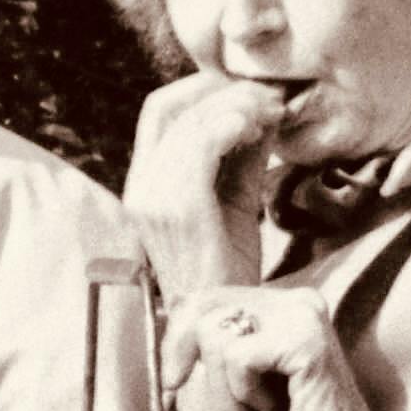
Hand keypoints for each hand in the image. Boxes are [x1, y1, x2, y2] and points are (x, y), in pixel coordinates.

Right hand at [118, 73, 291, 306]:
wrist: (224, 321)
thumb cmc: (230, 266)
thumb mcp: (237, 198)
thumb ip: (243, 155)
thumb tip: (266, 107)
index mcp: (145, 183)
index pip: (160, 112)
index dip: (202, 89)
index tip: (247, 90)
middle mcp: (140, 188)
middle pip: (172, 109)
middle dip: (223, 93)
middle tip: (268, 97)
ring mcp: (152, 199)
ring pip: (189, 124)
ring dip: (235, 108)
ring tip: (271, 114)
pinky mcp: (176, 209)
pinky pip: (199, 147)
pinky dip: (230, 127)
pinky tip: (258, 129)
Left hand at [162, 289, 409, 410]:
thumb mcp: (242, 381)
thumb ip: (218, 345)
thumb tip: (174, 309)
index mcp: (284, 306)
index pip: (211, 297)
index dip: (178, 334)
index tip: (172, 376)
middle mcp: (296, 302)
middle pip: (206, 306)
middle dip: (186, 355)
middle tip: (190, 390)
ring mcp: (303, 316)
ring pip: (216, 335)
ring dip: (223, 389)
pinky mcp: (305, 340)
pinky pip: (237, 358)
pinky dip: (241, 395)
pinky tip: (271, 410)